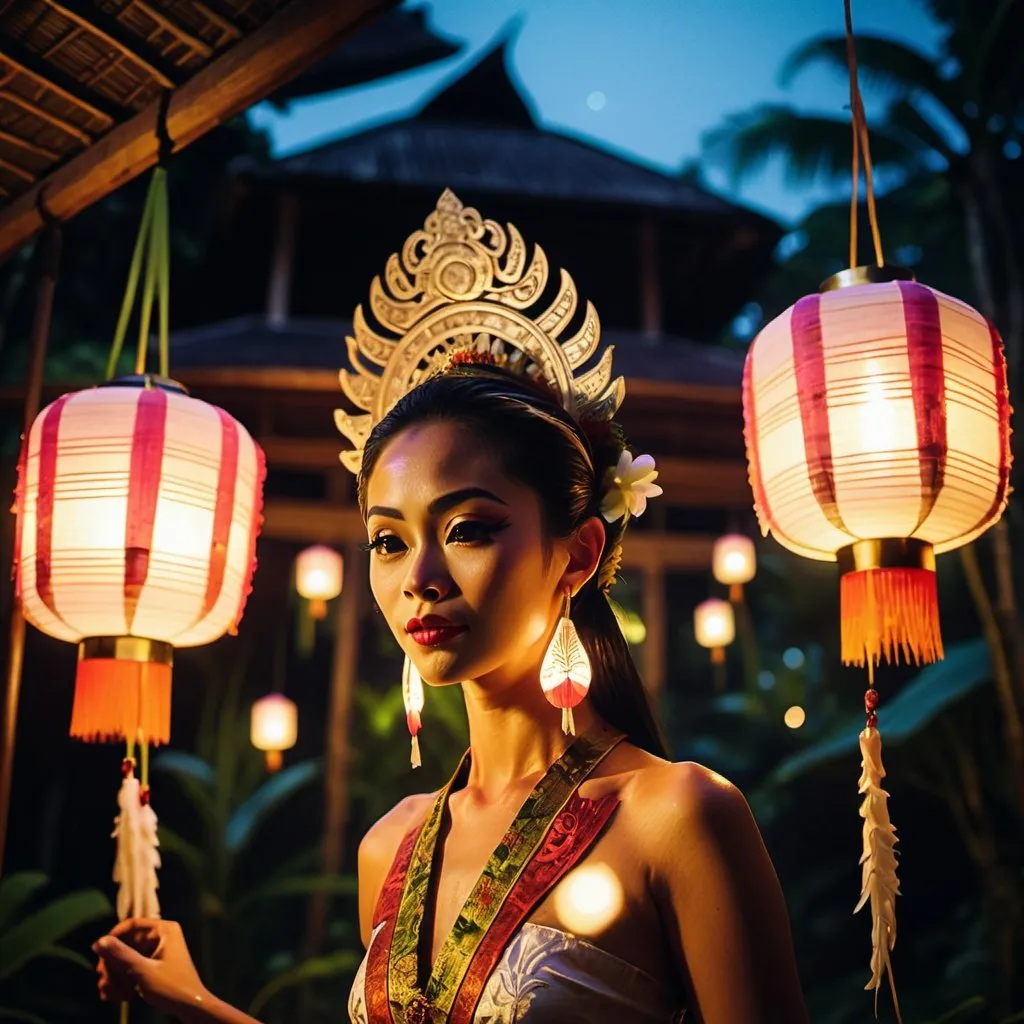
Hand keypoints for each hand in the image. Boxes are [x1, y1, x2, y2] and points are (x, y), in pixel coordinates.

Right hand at [93, 918, 210, 1020]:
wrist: (190, 1007)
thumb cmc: (171, 987)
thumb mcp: (143, 971)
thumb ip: (121, 955)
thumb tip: (99, 941)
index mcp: (164, 930)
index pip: (131, 925)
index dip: (113, 938)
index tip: (99, 955)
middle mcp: (160, 937)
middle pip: (126, 944)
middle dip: (113, 965)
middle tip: (105, 982)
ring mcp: (156, 952)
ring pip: (126, 959)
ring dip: (116, 977)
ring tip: (113, 994)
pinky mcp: (153, 967)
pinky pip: (132, 969)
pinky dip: (123, 982)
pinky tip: (120, 997)